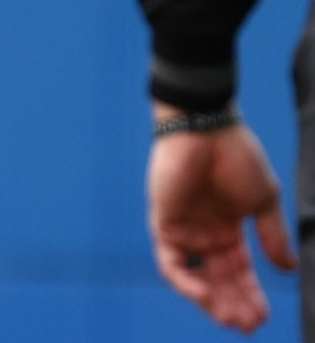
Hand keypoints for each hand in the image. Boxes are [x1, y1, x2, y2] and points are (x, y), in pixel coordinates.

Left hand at [146, 107, 296, 332]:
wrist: (206, 129)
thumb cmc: (236, 156)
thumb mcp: (263, 201)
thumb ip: (271, 236)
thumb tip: (288, 269)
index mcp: (228, 228)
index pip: (239, 271)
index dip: (251, 294)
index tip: (264, 317)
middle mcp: (204, 233)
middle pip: (218, 279)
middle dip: (234, 304)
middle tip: (248, 326)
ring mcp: (183, 229)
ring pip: (195, 276)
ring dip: (212, 299)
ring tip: (231, 318)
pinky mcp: (164, 223)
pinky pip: (170, 261)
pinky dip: (185, 281)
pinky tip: (205, 295)